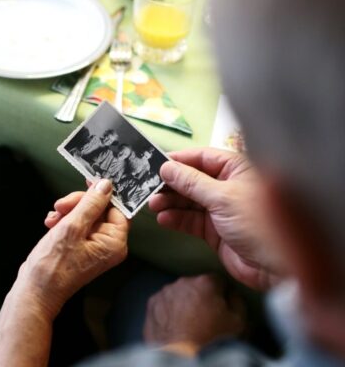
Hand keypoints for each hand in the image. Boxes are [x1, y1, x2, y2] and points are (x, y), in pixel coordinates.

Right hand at [17, 179, 128, 317]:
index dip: (102, 195)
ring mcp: (93, 247)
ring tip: (53, 219)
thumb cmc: (53, 265)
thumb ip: (90, 204)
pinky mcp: (80, 247)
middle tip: (61, 205)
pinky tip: (51, 224)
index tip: (87, 182)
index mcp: (114, 243)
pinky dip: (63, 221)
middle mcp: (108, 245)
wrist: (34, 290)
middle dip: (78, 204)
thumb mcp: (72, 227)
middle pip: (100, 210)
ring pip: (85, 215)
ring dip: (67, 212)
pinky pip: (76, 225)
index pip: (117, 208)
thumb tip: (106, 185)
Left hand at [144, 275, 244, 355]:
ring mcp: (164, 293)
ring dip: (183, 303)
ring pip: (178, 294)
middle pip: (196, 286)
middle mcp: (182, 283)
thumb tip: (232, 295)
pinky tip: (175, 326)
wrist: (184, 358)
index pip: (218, 281)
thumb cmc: (211, 341)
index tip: (221, 307)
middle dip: (201, 298)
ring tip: (189, 325)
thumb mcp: (239, 323)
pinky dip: (168, 311)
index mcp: (205, 283)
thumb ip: (237, 301)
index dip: (221, 295)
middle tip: (205, 319)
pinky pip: (163, 303)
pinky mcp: (151, 305)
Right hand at [149, 148, 279, 289]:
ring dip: (170, 202)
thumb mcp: (223, 197)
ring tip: (153, 204)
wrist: (276, 267)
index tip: (155, 164)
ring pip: (188, 201)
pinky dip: (176, 219)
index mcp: (237, 169)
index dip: (179, 160)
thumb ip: (191, 182)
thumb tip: (166, 168)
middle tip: (149, 187)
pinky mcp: (214, 230)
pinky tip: (164, 218)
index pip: (202, 158)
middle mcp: (228, 186)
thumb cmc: (259, 224)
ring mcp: (220, 209)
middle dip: (171, 184)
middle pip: (192, 179)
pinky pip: (190, 220)